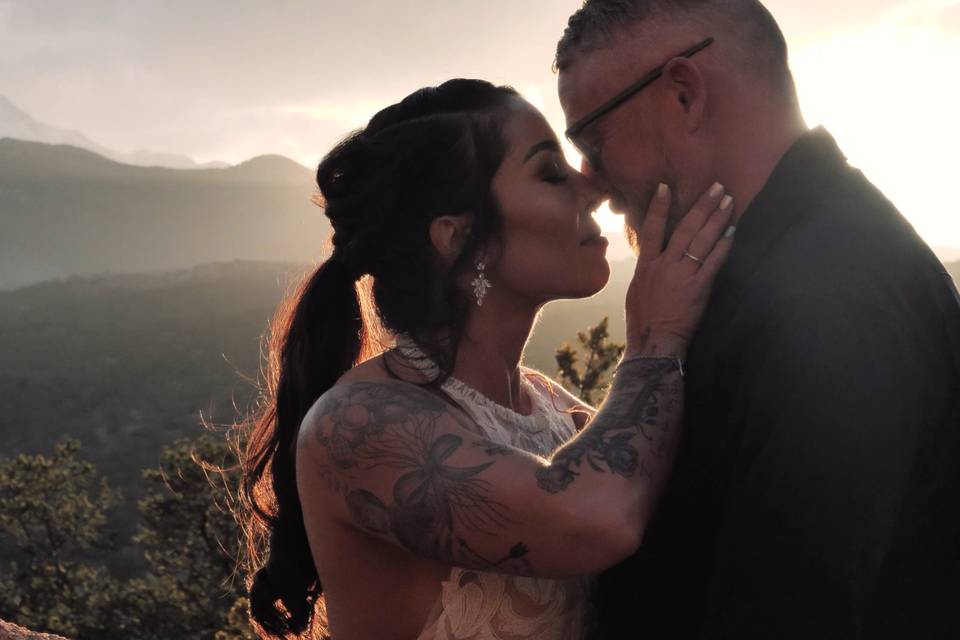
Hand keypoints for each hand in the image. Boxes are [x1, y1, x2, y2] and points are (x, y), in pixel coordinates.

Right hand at [624, 182, 734, 358]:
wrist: (653, 342)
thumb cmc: (642, 320)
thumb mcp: (635, 290)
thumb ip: (646, 269)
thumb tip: (650, 256)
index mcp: (646, 265)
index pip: (651, 229)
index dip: (658, 207)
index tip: (665, 187)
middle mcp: (664, 265)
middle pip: (684, 228)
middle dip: (701, 205)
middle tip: (716, 186)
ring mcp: (682, 275)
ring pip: (701, 240)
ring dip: (716, 218)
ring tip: (728, 201)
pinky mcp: (699, 288)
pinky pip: (714, 262)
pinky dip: (724, 245)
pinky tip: (732, 231)